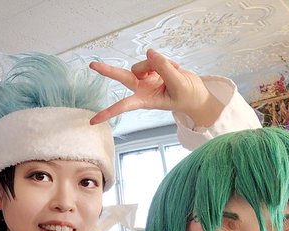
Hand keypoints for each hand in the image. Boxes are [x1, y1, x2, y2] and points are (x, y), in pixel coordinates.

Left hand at [89, 48, 222, 127]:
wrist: (196, 93)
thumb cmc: (187, 96)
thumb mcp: (178, 85)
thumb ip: (164, 69)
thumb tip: (149, 52)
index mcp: (145, 100)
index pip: (123, 106)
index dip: (108, 112)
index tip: (92, 121)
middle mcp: (141, 89)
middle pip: (123, 77)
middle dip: (108, 71)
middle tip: (92, 65)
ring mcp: (146, 78)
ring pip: (144, 63)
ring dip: (158, 63)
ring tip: (173, 70)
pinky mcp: (152, 68)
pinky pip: (153, 58)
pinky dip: (164, 61)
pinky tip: (173, 67)